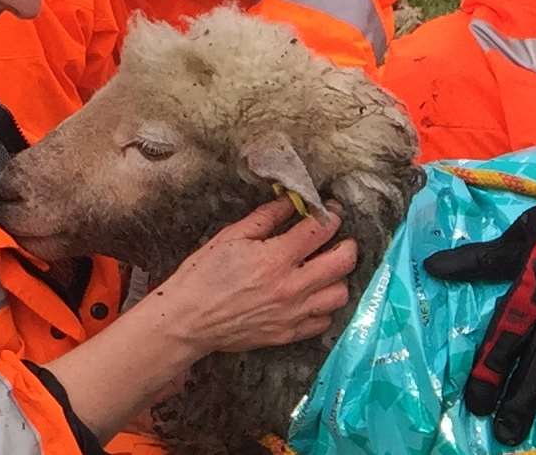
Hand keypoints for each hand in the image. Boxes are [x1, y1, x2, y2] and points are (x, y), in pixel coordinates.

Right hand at [150, 199, 355, 356]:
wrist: (188, 320)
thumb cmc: (204, 275)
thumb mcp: (231, 236)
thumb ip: (266, 218)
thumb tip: (291, 201)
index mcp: (275, 258)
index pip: (320, 229)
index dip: (330, 214)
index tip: (329, 210)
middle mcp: (291, 287)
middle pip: (342, 263)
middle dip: (347, 244)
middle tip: (338, 238)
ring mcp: (292, 314)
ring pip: (339, 295)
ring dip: (338, 278)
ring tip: (325, 269)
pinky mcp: (288, 335)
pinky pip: (323, 321)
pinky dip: (323, 306)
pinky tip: (311, 295)